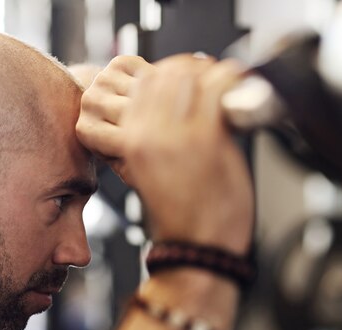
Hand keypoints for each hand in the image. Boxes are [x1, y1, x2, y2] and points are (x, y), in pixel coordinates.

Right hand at [76, 54, 253, 254]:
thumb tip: (155, 106)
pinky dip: (225, 79)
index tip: (161, 76)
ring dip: (195, 70)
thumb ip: (141, 139)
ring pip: (174, 73)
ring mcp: (172, 136)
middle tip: (190, 76)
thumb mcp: (145, 175)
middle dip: (167, 68)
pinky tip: (230, 85)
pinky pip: (212, 87)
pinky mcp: (205, 139)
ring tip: (211, 81)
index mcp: (124, 145)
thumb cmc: (180, 218)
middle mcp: (141, 136)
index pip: (111, 87)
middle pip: (145, 75)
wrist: (200, 250)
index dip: (141, 74)